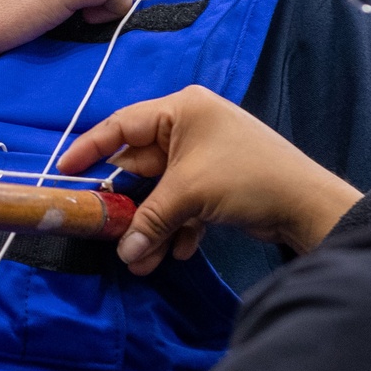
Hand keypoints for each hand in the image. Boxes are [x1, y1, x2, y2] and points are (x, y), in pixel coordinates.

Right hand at [59, 86, 362, 273]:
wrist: (305, 203)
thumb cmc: (246, 178)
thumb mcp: (189, 195)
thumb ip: (149, 220)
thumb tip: (124, 254)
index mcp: (182, 110)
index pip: (123, 125)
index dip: (92, 148)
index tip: (65, 170)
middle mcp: (191, 127)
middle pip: (142, 165)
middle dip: (129, 206)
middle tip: (106, 232)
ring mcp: (205, 156)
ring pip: (163, 191)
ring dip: (151, 224)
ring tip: (142, 260)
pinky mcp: (217, 183)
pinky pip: (184, 203)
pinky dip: (177, 226)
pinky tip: (176, 252)